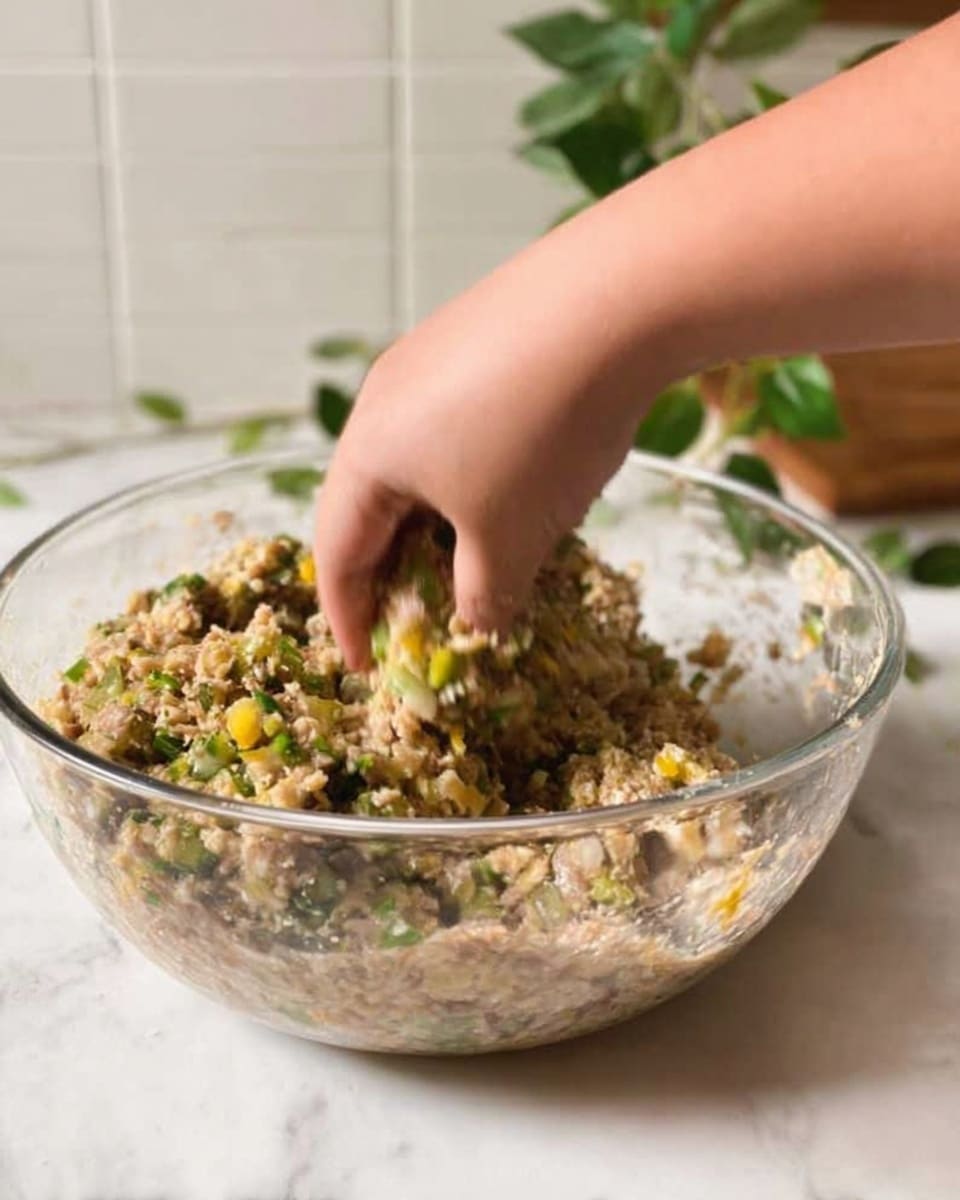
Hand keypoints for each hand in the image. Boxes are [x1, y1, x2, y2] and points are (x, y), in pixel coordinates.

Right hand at [314, 222, 674, 668]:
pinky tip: (519, 489)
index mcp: (367, 454)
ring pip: (420, 465)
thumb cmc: (541, 433)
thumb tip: (474, 623)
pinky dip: (473, 478)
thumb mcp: (509, 539)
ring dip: (440, 523)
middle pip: (371, 505)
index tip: (367, 666)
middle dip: (395, 570)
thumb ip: (481, 598)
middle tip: (421, 617)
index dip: (349, 619)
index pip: (337, 554)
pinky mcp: (481, 337)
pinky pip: (457, 428)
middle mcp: (384, 400)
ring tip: (475, 560)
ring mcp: (431, 360)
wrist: (617, 296)